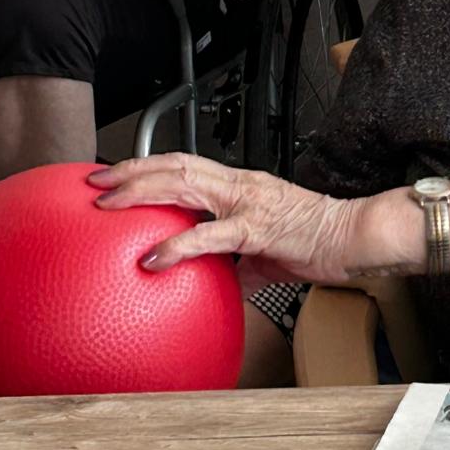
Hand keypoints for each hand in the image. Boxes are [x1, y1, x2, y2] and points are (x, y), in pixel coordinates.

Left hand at [89, 153, 363, 284]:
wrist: (354, 236)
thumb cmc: (319, 240)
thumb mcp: (268, 252)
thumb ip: (239, 264)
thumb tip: (217, 286)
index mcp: (241, 183)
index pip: (186, 163)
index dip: (148, 164)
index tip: (116, 174)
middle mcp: (240, 183)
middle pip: (176, 164)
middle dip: (132, 170)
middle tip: (96, 182)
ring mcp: (247, 202)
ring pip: (184, 183)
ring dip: (142, 191)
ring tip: (109, 205)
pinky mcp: (256, 228)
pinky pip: (209, 234)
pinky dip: (176, 245)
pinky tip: (152, 258)